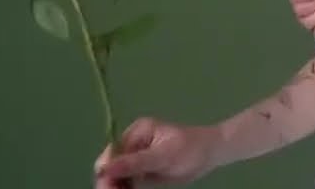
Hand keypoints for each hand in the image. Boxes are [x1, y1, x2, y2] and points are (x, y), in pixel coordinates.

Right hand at [93, 117, 220, 187]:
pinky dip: (125, 188)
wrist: (211, 154)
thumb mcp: (162, 156)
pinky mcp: (144, 169)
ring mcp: (138, 156)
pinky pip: (128, 180)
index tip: (107, 185)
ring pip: (118, 174)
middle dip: (110, 180)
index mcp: (137, 132)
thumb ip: (135, 163)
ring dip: (116, 185)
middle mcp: (134, 142)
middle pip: (112, 164)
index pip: (113, 152)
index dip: (106, 170)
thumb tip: (103, 167)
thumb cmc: (190, 149)